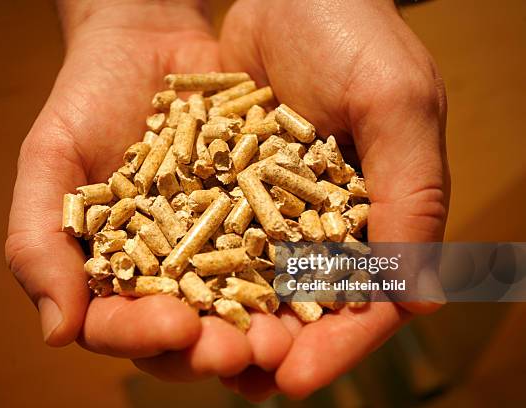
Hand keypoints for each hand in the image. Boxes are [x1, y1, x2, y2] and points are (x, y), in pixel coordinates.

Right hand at [5, 0, 292, 382]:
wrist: (150, 45)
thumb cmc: (88, 99)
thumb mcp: (50, 160)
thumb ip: (38, 242)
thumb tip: (56, 335)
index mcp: (110, 272)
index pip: (117, 326)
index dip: (144, 335)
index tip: (177, 327)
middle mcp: (167, 273)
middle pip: (186, 332)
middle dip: (213, 347)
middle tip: (243, 350)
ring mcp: (217, 250)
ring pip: (239, 307)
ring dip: (262, 329)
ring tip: (285, 334)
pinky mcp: (259, 221)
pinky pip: (281, 252)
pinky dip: (297, 272)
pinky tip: (319, 280)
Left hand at [218, 0, 448, 399]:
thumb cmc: (352, 35)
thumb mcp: (394, 103)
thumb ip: (412, 195)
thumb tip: (421, 300)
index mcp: (371, 220)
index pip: (360, 304)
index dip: (332, 348)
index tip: (293, 378)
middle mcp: (316, 228)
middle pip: (293, 310)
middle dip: (263, 345)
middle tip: (232, 366)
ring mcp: (263, 214)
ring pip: (240, 288)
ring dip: (216, 323)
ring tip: (191, 348)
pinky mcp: (216, 192)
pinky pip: (197, 242)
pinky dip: (180, 274)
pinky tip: (159, 299)